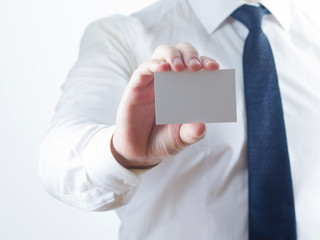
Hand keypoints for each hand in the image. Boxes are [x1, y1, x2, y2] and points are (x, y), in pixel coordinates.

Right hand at [111, 42, 218, 168]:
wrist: (140, 152)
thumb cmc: (163, 140)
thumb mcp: (182, 139)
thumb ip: (192, 133)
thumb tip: (202, 126)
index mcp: (185, 88)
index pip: (197, 65)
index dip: (205, 62)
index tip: (214, 68)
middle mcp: (170, 80)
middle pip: (181, 51)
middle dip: (190, 55)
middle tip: (195, 68)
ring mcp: (152, 81)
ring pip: (162, 53)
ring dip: (173, 55)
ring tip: (180, 67)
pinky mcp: (136, 87)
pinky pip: (143, 69)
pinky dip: (153, 65)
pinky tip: (162, 68)